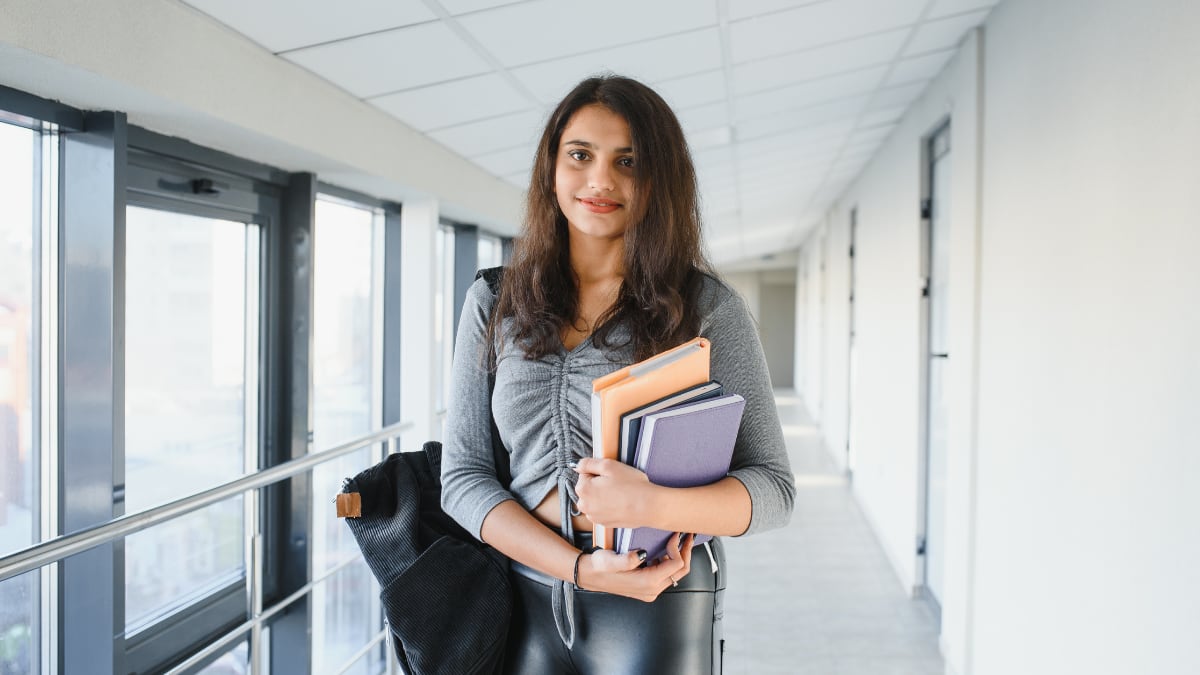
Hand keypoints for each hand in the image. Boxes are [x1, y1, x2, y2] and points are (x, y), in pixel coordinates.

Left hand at [574, 457, 658, 527]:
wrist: (647, 506)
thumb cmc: (630, 485)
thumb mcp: (609, 465)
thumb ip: (588, 463)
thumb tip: (577, 465)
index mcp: (583, 489)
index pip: (584, 474)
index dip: (598, 472)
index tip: (610, 475)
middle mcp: (584, 505)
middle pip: (587, 488)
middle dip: (598, 484)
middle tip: (616, 483)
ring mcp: (594, 517)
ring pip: (594, 500)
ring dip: (603, 496)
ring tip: (619, 494)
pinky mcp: (604, 523)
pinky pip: (602, 511)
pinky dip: (608, 507)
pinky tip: (620, 503)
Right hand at [578, 533, 694, 601]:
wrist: (588, 575)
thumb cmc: (598, 566)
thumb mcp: (609, 560)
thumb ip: (627, 559)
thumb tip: (642, 554)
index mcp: (647, 583)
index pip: (676, 565)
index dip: (677, 548)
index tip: (673, 534)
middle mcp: (652, 590)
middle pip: (680, 571)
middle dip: (686, 552)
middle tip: (687, 536)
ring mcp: (650, 591)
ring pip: (675, 574)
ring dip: (679, 556)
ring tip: (679, 541)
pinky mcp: (647, 587)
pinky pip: (666, 575)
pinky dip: (669, 561)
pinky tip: (665, 549)